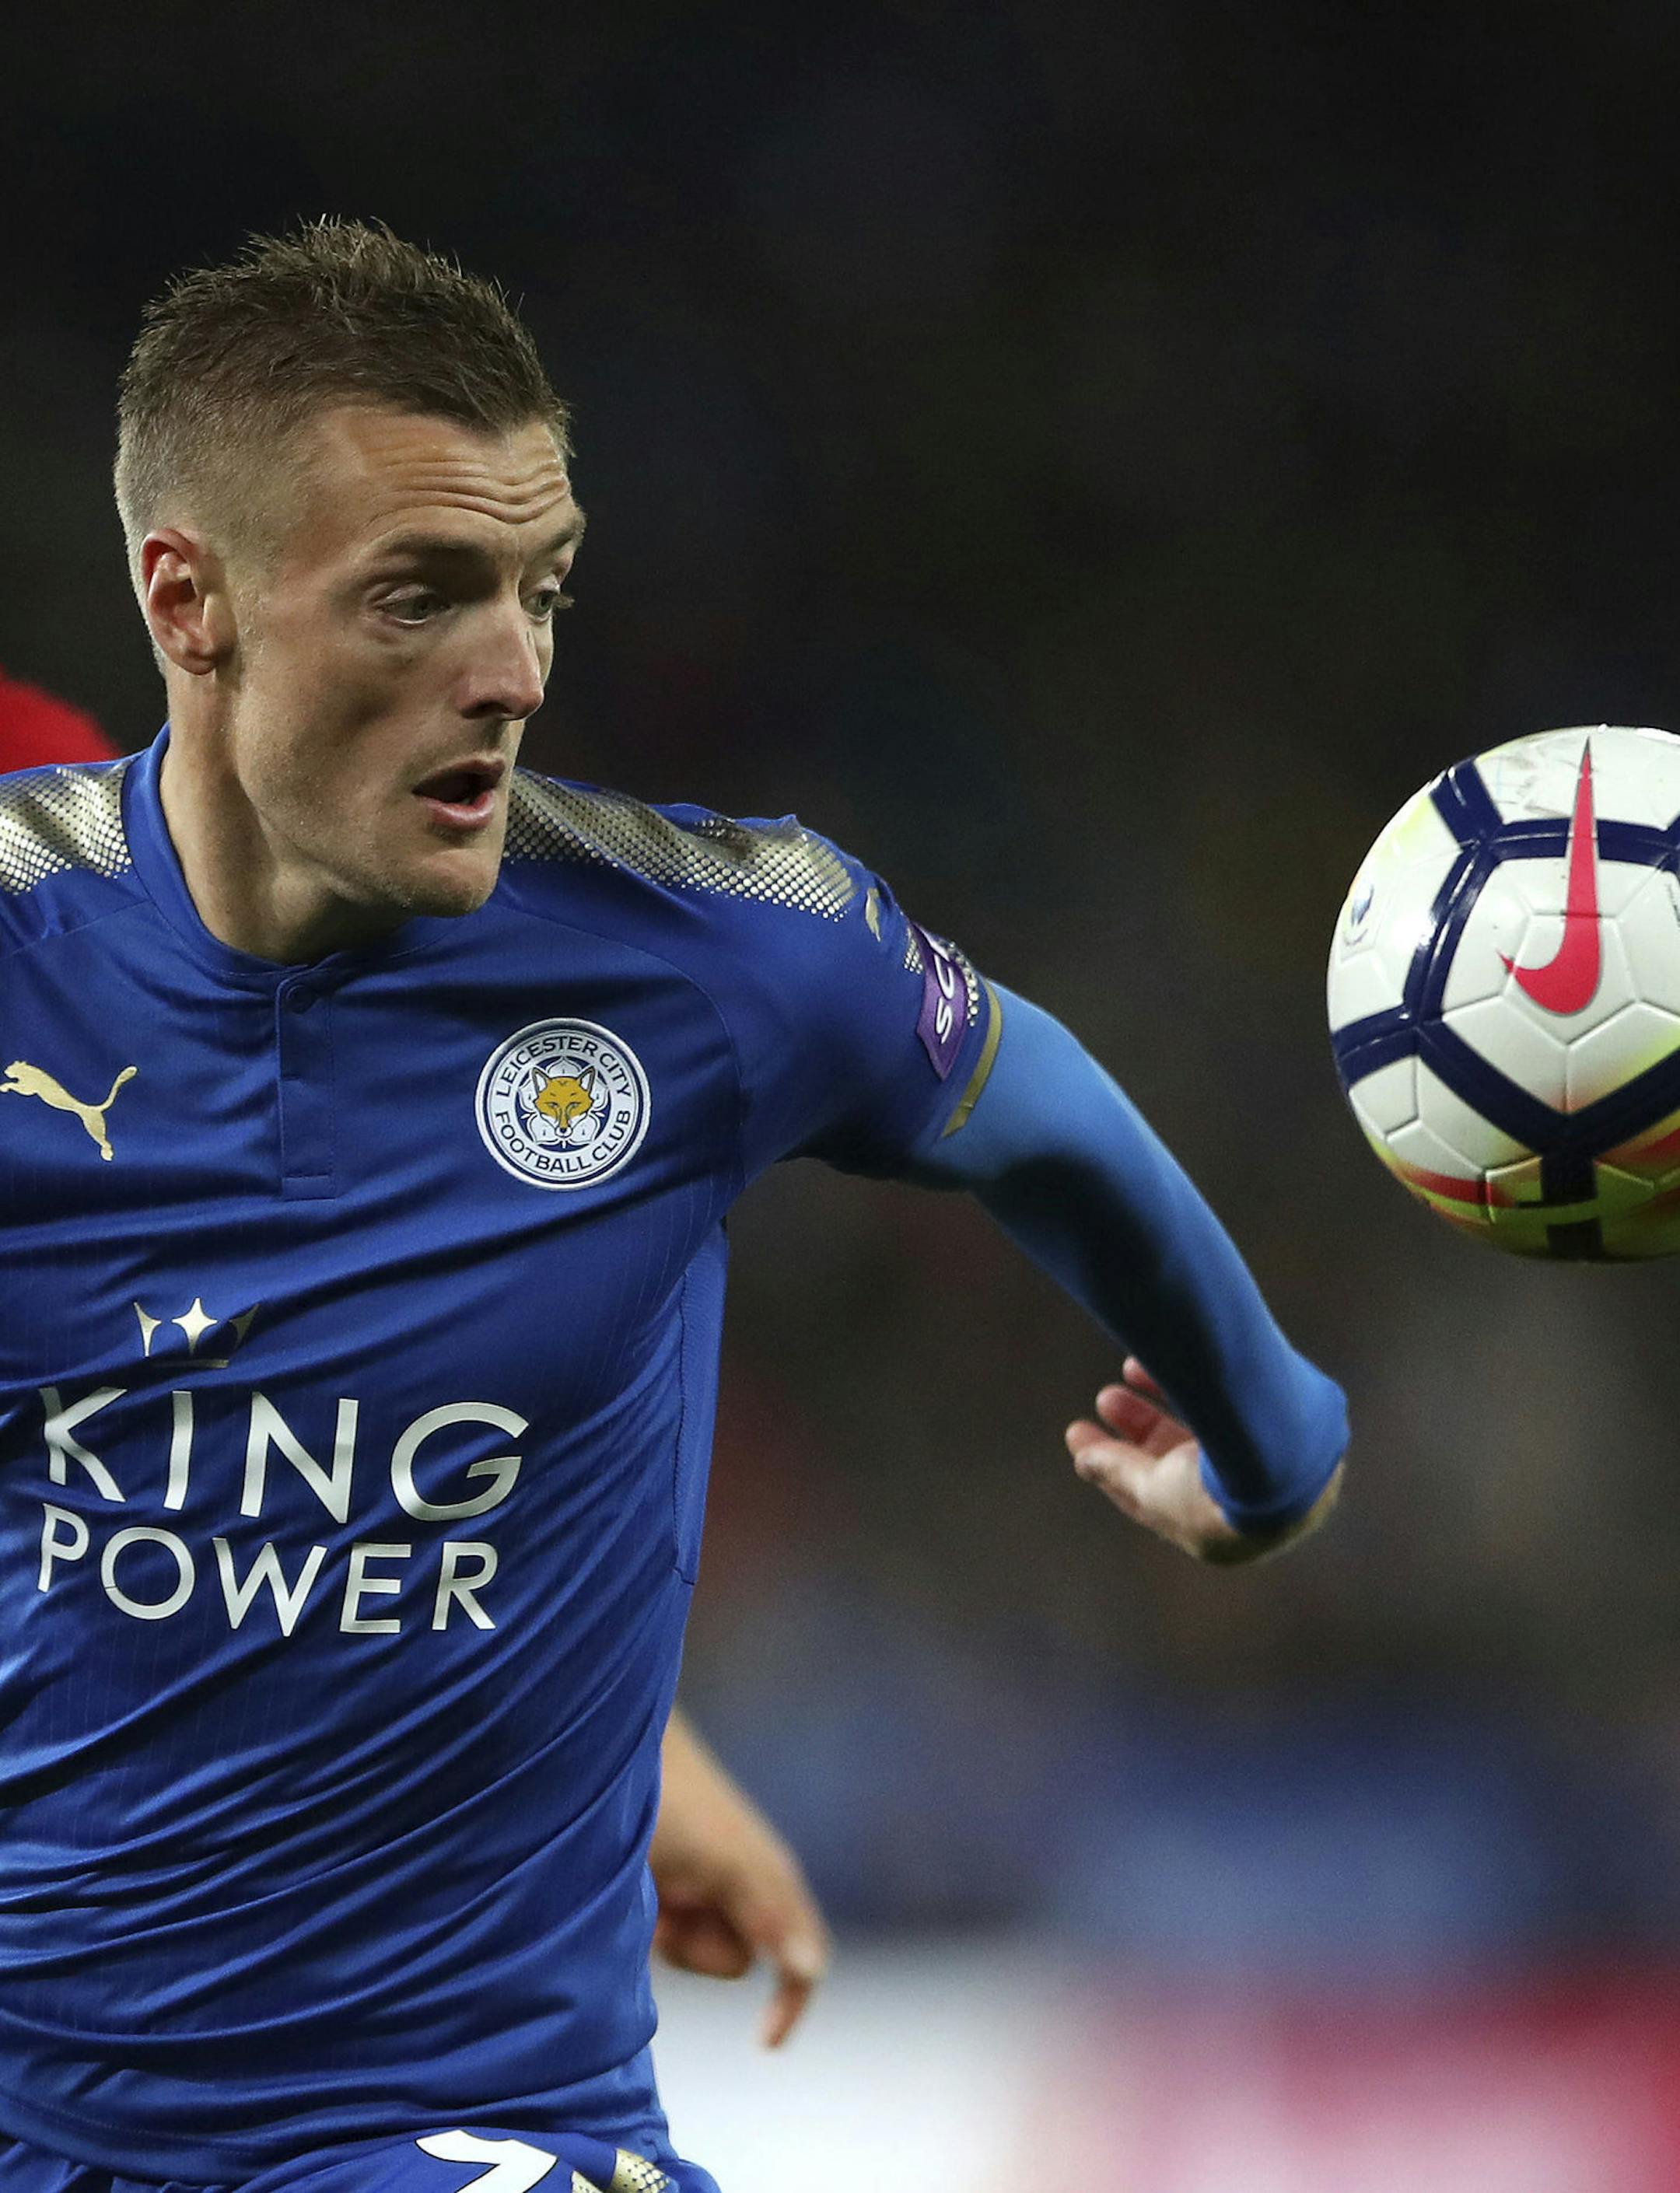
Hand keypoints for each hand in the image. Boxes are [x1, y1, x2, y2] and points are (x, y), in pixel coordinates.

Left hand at [650, 1710, 830, 2046]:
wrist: (609, 1750)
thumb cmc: (664, 1797)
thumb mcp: (717, 1858)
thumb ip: (767, 1910)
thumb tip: (808, 1970)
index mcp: (769, 1879)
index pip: (804, 1961)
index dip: (791, 2005)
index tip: (764, 2042)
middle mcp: (744, 1886)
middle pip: (732, 1963)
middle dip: (693, 1949)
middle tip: (666, 1899)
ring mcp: (706, 1885)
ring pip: (694, 1951)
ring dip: (666, 1931)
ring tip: (646, 1877)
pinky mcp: (672, 1885)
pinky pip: (668, 1931)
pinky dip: (650, 1919)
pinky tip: (637, 1880)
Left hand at [1064, 1356, 1342, 1565]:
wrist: (1283, 1465)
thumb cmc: (1216, 1493)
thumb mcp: (1154, 1489)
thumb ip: (1119, 1474)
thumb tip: (1084, 1461)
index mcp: (1220, 1531)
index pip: (1155, 1500)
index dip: (1115, 1467)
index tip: (1079, 1436)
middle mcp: (1245, 1499)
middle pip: (1180, 1460)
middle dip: (1139, 1428)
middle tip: (1105, 1398)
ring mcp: (1269, 1460)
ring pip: (1205, 1426)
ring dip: (1165, 1397)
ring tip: (1127, 1367)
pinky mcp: (1283, 1418)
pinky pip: (1228, 1401)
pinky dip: (1196, 1381)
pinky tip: (1167, 1358)